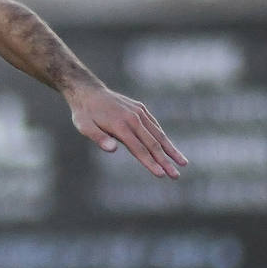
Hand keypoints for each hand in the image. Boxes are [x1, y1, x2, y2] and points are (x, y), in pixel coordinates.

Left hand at [68, 84, 187, 178]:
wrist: (88, 91)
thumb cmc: (84, 113)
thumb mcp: (84, 126)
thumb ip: (98, 138)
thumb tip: (113, 150)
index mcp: (121, 125)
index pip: (139, 148)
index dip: (150, 163)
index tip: (161, 174)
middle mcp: (134, 118)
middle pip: (153, 144)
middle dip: (165, 161)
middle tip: (176, 176)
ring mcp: (139, 112)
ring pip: (158, 134)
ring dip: (171, 150)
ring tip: (183, 163)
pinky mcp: (140, 109)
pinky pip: (154, 125)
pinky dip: (162, 137)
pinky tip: (169, 147)